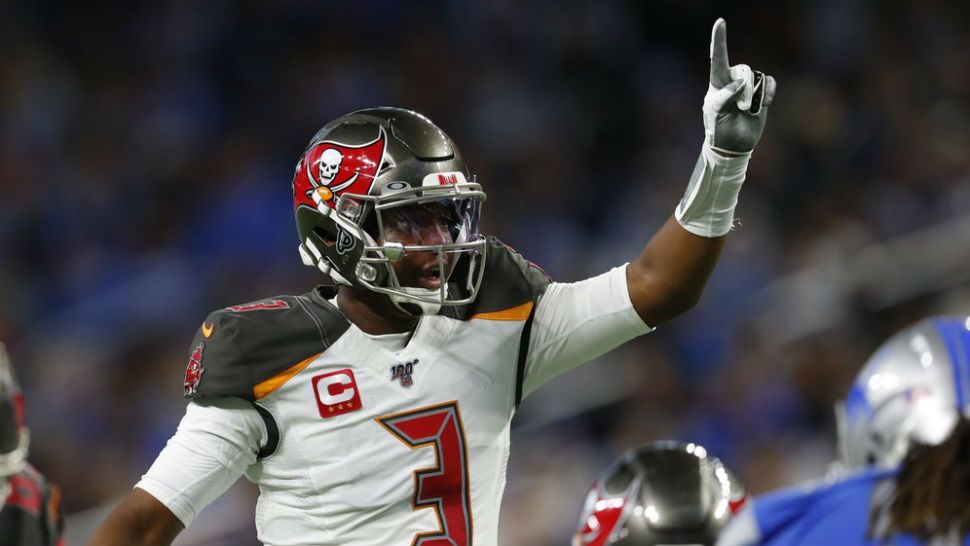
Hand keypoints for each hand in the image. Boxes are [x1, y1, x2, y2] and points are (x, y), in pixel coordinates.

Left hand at [703, 18, 776, 153]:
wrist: (733, 145)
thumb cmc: (719, 128)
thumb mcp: (715, 113)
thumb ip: (724, 96)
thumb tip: (742, 83)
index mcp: (717, 83)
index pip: (718, 59)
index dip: (719, 40)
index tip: (720, 22)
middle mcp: (733, 81)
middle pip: (743, 70)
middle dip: (743, 88)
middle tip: (738, 108)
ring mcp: (748, 86)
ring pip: (757, 77)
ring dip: (753, 95)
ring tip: (745, 110)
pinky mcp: (761, 93)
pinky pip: (768, 82)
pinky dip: (767, 92)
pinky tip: (763, 104)